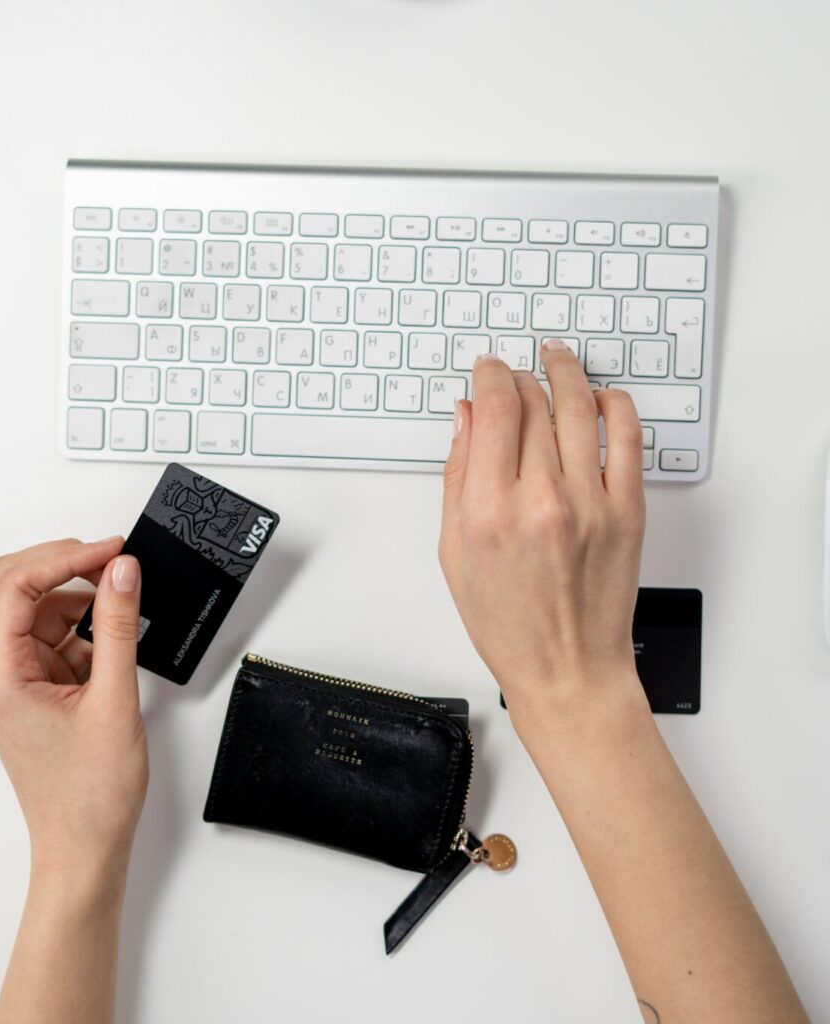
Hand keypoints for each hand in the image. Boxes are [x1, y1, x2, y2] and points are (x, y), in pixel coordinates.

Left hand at [0, 537, 147, 873]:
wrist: (84, 847)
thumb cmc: (90, 793)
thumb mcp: (114, 698)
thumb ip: (117, 625)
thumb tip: (123, 570)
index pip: (16, 585)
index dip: (66, 557)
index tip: (113, 550)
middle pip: (15, 586)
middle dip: (65, 565)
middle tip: (115, 561)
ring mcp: (11, 678)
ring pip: (36, 608)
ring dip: (78, 597)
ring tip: (123, 602)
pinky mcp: (32, 686)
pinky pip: (53, 634)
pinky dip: (83, 627)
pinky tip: (113, 638)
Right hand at [438, 341, 647, 732]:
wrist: (567, 668)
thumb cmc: (507, 622)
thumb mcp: (455, 553)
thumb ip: (457, 478)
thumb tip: (465, 419)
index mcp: (489, 511)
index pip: (494, 411)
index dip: (490, 377)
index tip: (487, 370)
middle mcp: (541, 500)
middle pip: (534, 404)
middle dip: (519, 376)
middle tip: (514, 373)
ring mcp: (591, 503)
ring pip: (580, 408)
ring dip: (566, 373)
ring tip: (557, 358)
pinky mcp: (628, 512)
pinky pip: (628, 438)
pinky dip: (615, 405)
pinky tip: (601, 397)